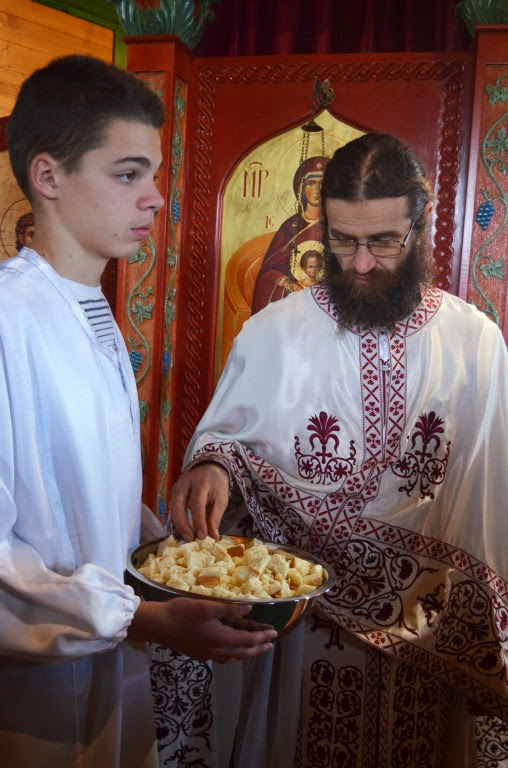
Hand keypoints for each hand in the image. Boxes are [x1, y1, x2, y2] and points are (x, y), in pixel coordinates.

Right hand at [127, 598, 276, 663]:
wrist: (158, 625)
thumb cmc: (181, 612)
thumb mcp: (206, 606)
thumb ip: (229, 609)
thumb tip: (249, 610)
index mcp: (220, 638)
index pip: (247, 640)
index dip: (261, 636)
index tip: (274, 633)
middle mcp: (216, 650)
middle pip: (243, 652)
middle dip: (258, 648)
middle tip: (270, 644)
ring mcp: (207, 654)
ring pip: (233, 657)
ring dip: (247, 653)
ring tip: (256, 650)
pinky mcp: (199, 654)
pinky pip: (222, 658)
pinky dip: (233, 656)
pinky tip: (232, 653)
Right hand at [170, 463, 228, 540]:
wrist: (209, 468)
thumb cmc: (216, 485)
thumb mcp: (221, 499)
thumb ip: (215, 517)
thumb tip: (213, 537)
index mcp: (201, 482)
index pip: (197, 503)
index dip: (198, 521)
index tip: (202, 536)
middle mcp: (185, 483)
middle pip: (177, 504)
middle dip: (183, 524)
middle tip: (191, 538)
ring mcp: (176, 486)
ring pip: (172, 507)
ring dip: (178, 524)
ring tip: (188, 536)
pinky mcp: (173, 491)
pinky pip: (172, 507)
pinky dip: (177, 519)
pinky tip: (185, 529)